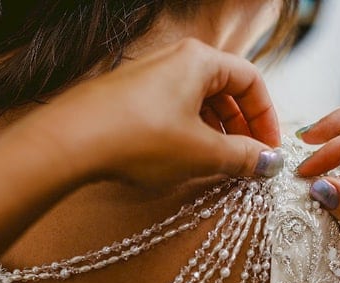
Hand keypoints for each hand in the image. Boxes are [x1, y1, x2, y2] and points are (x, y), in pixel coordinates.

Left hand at [22, 39, 284, 191]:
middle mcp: (175, 60)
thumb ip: (243, 157)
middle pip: (225, 91)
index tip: (270, 149)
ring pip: (199, 102)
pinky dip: (190, 134)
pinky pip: (174, 111)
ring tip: (219, 165)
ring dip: (217, 134)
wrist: (69, 142)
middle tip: (248, 161)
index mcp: (200, 61)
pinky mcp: (130, 98)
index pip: (250, 81)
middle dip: (242, 128)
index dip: (266, 118)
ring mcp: (150, 78)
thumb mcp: (203, 153)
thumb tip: (269, 162)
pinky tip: (186, 161)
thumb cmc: (137, 138)